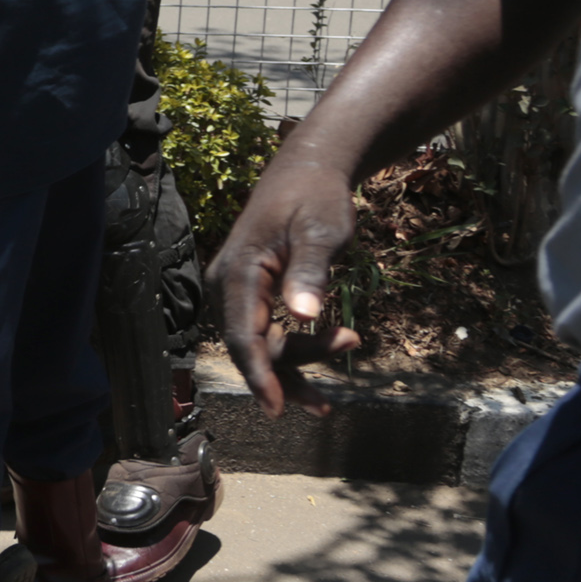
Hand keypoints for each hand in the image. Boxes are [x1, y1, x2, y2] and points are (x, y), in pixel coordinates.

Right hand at [208, 153, 358, 417]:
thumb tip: (305, 316)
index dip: (259, 375)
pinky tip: (336, 341)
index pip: (242, 336)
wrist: (306, 172)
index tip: (276, 409)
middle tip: (329, 399)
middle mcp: (228, 284)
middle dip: (290, 372)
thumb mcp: (321, 231)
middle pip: (252, 346)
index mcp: (239, 272)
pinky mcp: (251, 291)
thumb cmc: (314, 199)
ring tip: (352, 341)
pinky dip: (299, 343)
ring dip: (302, 356)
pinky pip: (268, 330)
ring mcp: (237, 289)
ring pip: (262, 343)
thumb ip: (310, 272)